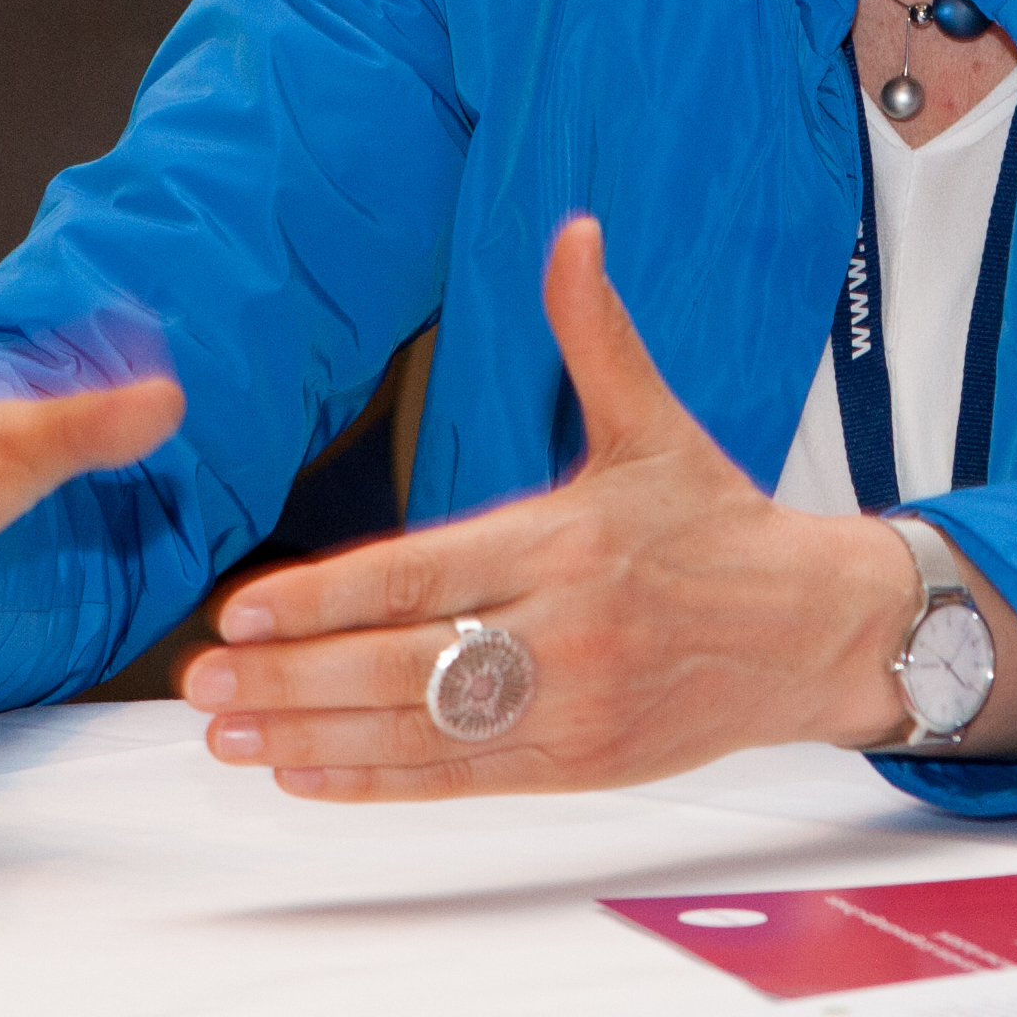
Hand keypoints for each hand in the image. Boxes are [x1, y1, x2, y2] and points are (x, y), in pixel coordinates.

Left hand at [178, 217, 916, 798]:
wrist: (812, 632)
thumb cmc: (722, 525)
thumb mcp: (656, 424)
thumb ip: (595, 335)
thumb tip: (574, 233)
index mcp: (565, 542)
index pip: (423, 575)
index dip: (328, 597)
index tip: (245, 607)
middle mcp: (562, 632)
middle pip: (403, 663)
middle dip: (293, 675)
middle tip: (204, 678)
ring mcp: (568, 710)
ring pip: (419, 733)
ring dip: (312, 734)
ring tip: (227, 733)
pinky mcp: (578, 767)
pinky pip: (459, 782)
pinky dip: (376, 783)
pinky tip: (305, 773)